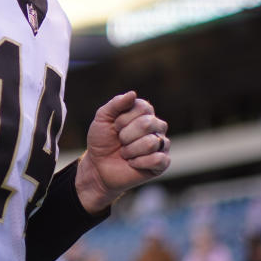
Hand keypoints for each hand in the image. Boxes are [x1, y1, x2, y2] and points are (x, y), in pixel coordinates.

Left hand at [76, 91, 170, 212]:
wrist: (98, 166)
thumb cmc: (102, 140)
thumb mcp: (102, 118)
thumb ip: (116, 104)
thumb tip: (133, 93)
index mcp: (144, 112)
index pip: (143, 108)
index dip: (123, 119)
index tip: (115, 127)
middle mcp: (157, 126)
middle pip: (147, 124)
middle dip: (126, 135)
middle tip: (120, 141)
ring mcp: (161, 144)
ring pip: (151, 143)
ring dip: (130, 150)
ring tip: (125, 153)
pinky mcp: (162, 163)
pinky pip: (158, 160)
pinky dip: (139, 163)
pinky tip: (133, 163)